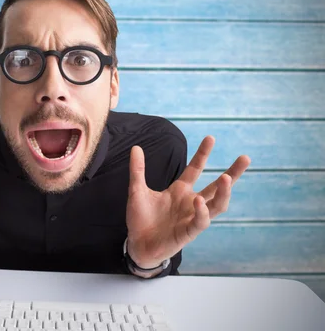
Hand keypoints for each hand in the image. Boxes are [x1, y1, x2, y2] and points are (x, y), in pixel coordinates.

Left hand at [125, 136, 250, 267]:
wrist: (137, 243)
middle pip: (217, 187)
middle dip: (232, 173)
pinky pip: (201, 222)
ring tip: (227, 178)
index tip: (210, 137)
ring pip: (217, 205)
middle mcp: (190, 202)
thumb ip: (138, 170)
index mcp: (180, 190)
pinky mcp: (189, 233)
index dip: (202, 154)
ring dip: (224, 192)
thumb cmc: (140, 218)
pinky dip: (202, 211)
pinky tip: (199, 201)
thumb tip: (136, 147)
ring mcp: (191, 217)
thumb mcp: (137, 190)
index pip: (195, 169)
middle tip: (245, 158)